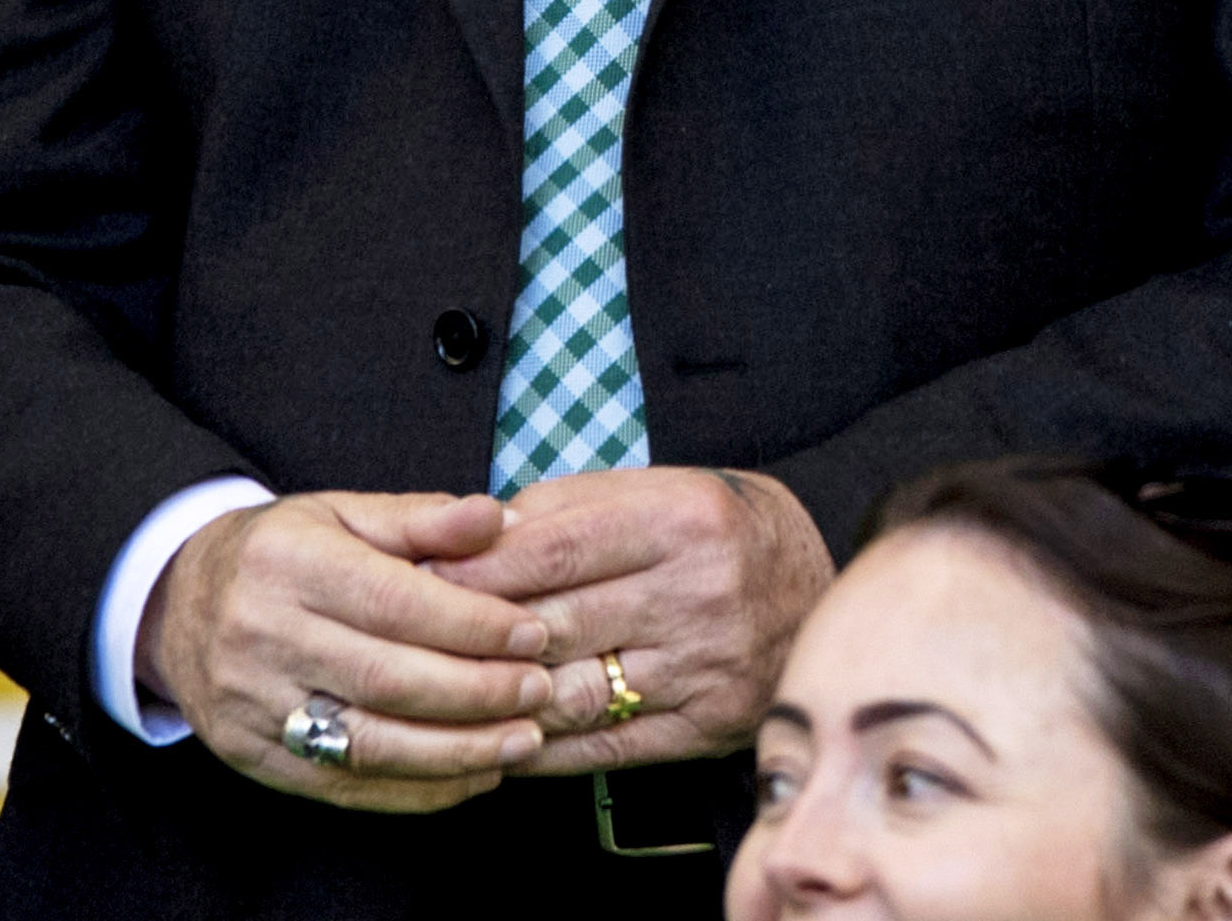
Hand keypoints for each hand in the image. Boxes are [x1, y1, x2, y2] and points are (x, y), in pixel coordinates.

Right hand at [136, 492, 552, 811]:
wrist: (174, 602)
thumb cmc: (276, 552)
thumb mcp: (339, 513)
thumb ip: (419, 518)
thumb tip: (497, 519)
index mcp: (290, 564)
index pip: (394, 602)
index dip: (471, 624)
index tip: (531, 633)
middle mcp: (265, 636)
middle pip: (386, 678)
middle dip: (475, 691)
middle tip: (539, 691)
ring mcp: (254, 705)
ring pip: (369, 743)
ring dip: (457, 751)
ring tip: (521, 740)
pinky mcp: (254, 757)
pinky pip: (344, 786)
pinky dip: (416, 790)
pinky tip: (470, 776)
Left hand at [429, 466, 833, 774]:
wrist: (818, 588)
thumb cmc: (720, 527)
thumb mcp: (658, 487)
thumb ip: (570, 507)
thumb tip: (478, 533)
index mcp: (683, 516)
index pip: (554, 548)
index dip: (478, 566)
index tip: (421, 573)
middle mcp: (699, 591)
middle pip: (556, 619)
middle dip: (476, 630)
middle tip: (412, 634)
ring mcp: (707, 665)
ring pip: (574, 688)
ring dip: (501, 694)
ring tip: (445, 686)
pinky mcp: (709, 724)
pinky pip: (606, 744)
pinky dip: (545, 744)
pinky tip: (503, 733)